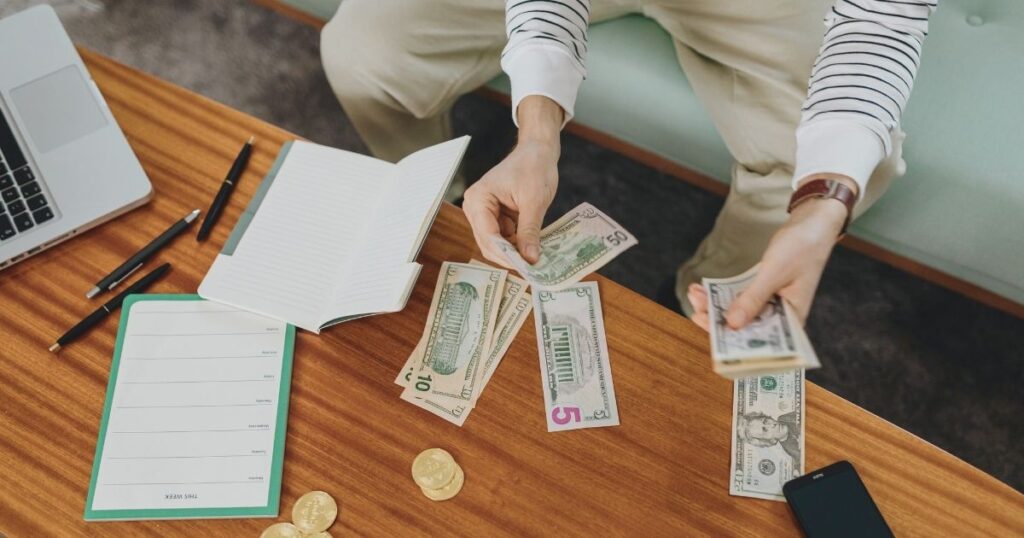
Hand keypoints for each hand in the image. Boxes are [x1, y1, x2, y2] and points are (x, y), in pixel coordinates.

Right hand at [463, 95, 562, 265]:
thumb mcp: (534, 201)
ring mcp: (484, 213)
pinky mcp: (496, 217)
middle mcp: (475, 208)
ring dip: (515, 252)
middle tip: (533, 271)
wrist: (538, 150)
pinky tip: (533, 250)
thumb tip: (530, 260)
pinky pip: (505, 237)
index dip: (507, 255)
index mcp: (478, 200)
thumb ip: (529, 231)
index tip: (527, 269)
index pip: (488, 236)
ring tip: (535, 262)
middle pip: (489, 244)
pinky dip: (518, 244)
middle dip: (510, 257)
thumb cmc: (534, 167)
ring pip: (497, 244)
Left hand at [688, 176, 854, 330]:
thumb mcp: (775, 273)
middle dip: (717, 321)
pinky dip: (722, 294)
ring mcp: (771, 305)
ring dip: (715, 306)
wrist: (812, 224)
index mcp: (793, 321)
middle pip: (745, 329)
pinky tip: (702, 288)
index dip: (731, 339)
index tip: (708, 327)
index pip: (759, 339)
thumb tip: (732, 324)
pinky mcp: (763, 293)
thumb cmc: (802, 248)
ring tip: (695, 294)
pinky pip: (739, 298)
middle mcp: (781, 318)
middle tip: (696, 309)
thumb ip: (753, 299)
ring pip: (739, 313)